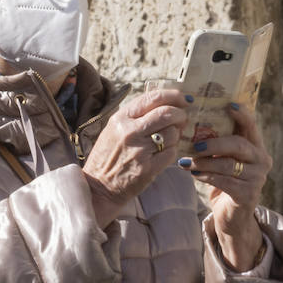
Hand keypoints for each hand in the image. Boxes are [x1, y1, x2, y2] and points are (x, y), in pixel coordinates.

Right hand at [81, 88, 189, 227]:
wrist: (99, 187)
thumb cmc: (108, 156)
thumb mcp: (114, 129)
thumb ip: (136, 116)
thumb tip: (167, 104)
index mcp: (121, 118)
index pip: (153, 98)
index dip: (174, 96)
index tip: (184, 99)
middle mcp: (129, 131)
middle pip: (167, 114)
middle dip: (181, 115)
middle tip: (183, 119)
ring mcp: (139, 150)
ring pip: (173, 134)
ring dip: (176, 136)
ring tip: (168, 140)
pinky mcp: (148, 168)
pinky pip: (172, 153)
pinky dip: (172, 152)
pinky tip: (163, 154)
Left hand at [176, 104, 269, 269]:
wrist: (231, 215)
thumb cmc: (223, 180)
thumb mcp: (221, 158)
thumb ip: (216, 141)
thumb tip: (191, 121)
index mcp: (255, 146)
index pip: (251, 125)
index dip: (241, 113)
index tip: (227, 104)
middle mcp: (262, 160)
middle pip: (239, 144)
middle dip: (214, 142)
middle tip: (194, 143)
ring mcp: (258, 178)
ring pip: (228, 164)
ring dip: (204, 161)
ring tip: (186, 162)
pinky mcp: (249, 194)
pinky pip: (224, 181)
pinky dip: (206, 176)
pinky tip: (194, 174)